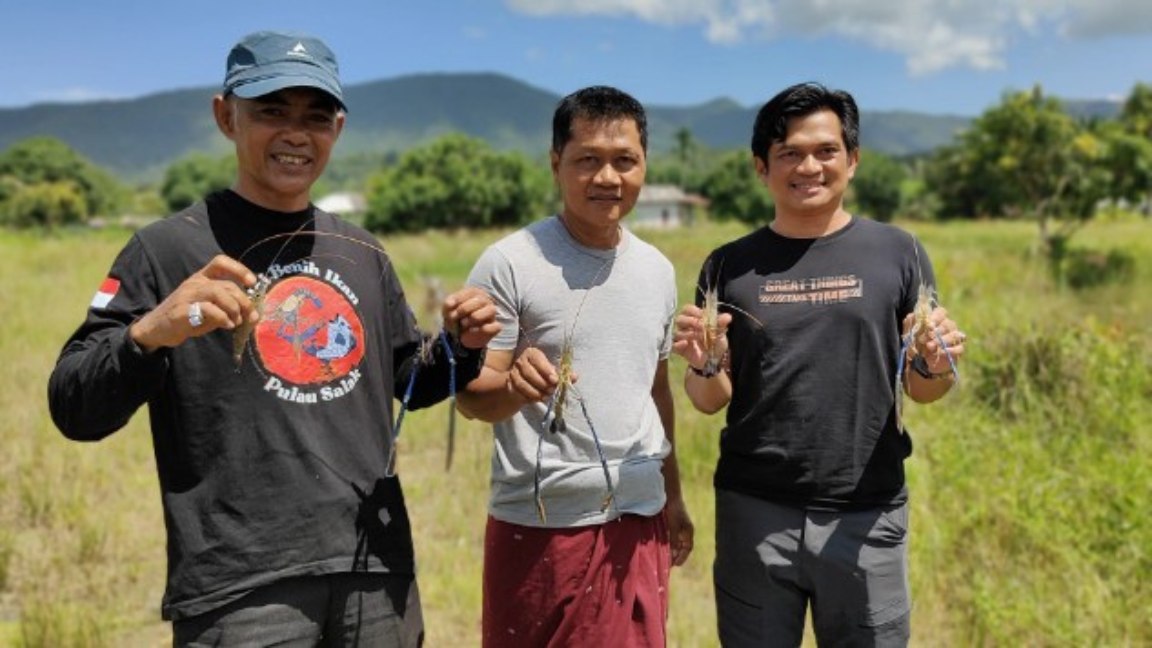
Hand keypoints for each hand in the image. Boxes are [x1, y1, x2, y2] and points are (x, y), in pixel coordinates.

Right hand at [129, 255, 257, 352]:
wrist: (156, 329)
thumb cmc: (188, 317)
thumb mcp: (210, 308)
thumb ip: (227, 306)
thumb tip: (253, 313)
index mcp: (201, 278)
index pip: (220, 262)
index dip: (238, 269)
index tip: (252, 282)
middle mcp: (194, 283)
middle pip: (226, 284)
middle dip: (244, 301)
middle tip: (251, 316)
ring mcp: (187, 296)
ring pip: (218, 293)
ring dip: (234, 308)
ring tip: (237, 321)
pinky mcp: (182, 311)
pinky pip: (208, 309)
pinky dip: (223, 317)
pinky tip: (227, 325)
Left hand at [442, 286, 500, 349]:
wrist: (460, 336)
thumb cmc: (456, 318)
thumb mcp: (448, 310)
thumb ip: (448, 304)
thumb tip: (450, 303)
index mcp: (475, 293)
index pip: (470, 292)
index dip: (458, 299)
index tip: (449, 307)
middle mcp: (486, 300)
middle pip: (480, 300)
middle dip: (464, 309)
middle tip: (455, 318)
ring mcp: (492, 313)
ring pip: (489, 311)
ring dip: (473, 319)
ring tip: (464, 324)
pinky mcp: (495, 326)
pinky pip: (494, 326)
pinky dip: (481, 330)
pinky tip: (471, 331)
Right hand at [504, 346, 574, 403]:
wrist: (526, 382)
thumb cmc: (542, 374)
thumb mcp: (553, 372)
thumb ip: (563, 374)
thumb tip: (574, 377)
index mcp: (532, 354)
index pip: (537, 359)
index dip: (546, 370)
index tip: (555, 380)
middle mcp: (521, 361)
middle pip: (529, 372)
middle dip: (542, 383)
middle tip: (552, 390)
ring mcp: (513, 373)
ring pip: (522, 384)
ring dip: (535, 392)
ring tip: (546, 396)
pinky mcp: (509, 385)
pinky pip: (518, 392)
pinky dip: (529, 397)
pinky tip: (537, 399)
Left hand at [664, 496, 693, 566]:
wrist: (670, 495)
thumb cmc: (674, 510)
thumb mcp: (673, 526)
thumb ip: (674, 540)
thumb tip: (673, 555)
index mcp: (689, 531)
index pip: (688, 548)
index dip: (682, 557)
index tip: (675, 565)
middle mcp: (685, 530)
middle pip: (683, 546)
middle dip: (677, 555)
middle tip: (668, 564)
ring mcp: (679, 527)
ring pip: (677, 542)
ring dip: (672, 549)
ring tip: (664, 557)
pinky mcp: (673, 523)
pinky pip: (672, 536)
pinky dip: (668, 542)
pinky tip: (661, 545)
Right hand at [671, 304, 731, 369]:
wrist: (713, 361)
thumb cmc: (715, 343)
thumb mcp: (721, 333)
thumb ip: (721, 324)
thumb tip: (728, 317)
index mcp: (694, 318)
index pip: (688, 309)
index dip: (694, 312)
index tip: (703, 317)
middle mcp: (685, 326)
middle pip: (680, 318)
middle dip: (690, 321)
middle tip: (701, 327)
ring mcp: (681, 338)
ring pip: (677, 332)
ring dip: (687, 333)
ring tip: (697, 337)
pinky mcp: (678, 349)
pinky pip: (673, 345)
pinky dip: (678, 344)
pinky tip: (685, 344)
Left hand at [902, 306, 965, 372]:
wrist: (922, 364)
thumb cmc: (917, 346)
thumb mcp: (909, 335)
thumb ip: (910, 324)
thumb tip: (912, 315)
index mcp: (937, 320)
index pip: (941, 312)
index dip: (936, 317)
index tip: (928, 325)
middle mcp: (948, 327)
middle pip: (948, 323)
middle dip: (936, 331)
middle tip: (923, 340)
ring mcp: (954, 339)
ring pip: (955, 335)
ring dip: (943, 340)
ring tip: (929, 347)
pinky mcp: (958, 350)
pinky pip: (960, 348)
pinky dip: (951, 350)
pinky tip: (940, 352)